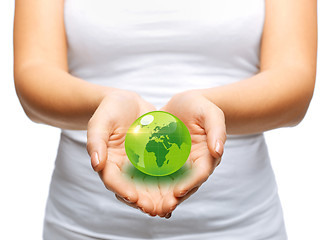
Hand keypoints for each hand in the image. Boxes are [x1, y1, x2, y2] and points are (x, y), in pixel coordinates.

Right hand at [87, 89, 160, 215]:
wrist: (127, 102)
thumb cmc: (110, 110)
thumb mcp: (100, 122)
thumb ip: (96, 141)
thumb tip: (96, 164)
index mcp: (108, 162)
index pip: (113, 181)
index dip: (123, 191)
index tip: (135, 198)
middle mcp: (124, 168)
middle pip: (132, 189)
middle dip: (144, 201)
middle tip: (157, 210)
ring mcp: (139, 164)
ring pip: (148, 186)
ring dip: (158, 198)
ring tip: (170, 206)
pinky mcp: (153, 159)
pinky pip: (161, 172)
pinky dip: (168, 183)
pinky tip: (180, 189)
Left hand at [157, 89, 225, 216]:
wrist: (186, 104)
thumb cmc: (201, 107)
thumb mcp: (211, 114)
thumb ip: (217, 130)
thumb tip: (218, 150)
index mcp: (206, 156)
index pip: (200, 174)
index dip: (190, 184)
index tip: (178, 192)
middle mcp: (192, 165)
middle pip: (185, 185)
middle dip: (173, 198)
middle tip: (159, 209)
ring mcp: (178, 164)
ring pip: (170, 184)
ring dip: (160, 197)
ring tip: (147, 208)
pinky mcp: (165, 160)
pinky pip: (158, 174)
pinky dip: (150, 184)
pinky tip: (138, 192)